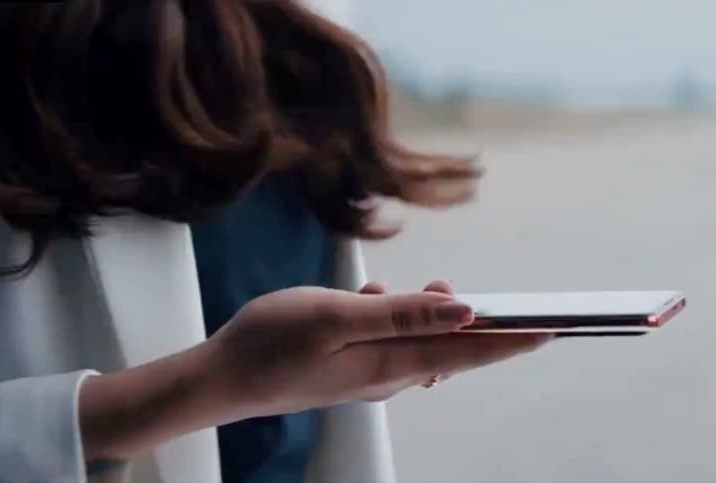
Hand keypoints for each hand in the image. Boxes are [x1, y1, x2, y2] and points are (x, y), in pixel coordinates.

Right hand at [81, 281, 549, 463]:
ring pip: (423, 342)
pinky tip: (379, 300)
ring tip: (442, 289)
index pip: (468, 351)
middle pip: (454, 349)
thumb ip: (402, 315)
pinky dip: (400, 317)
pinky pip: (393, 339)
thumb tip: (463, 312)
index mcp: (392, 362)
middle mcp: (389, 372)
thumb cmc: (272, 342)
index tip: (553, 327)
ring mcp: (370, 371)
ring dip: (439, 316)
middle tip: (522, 307)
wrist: (223, 376)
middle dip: (489, 327)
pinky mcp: (352, 364)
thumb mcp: (336, 318)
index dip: (512, 338)